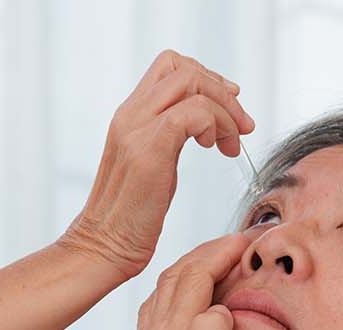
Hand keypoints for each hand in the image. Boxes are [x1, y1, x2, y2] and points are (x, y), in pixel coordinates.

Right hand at [56, 49, 254, 282]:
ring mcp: (136, 128)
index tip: (228, 109)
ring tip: (229, 143)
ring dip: (223, 109)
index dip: (206, 79)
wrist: (102, 248)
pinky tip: (215, 150)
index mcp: (128, 116)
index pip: (169, 67)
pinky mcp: (150, 148)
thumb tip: (204, 127)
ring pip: (190, 82)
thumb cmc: (129, 219)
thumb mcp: (151, 165)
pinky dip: (215, 125)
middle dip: (221, 91)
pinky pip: (194, 112)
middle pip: (182, 67)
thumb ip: (168, 138)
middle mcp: (129, 115)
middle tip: (240, 126)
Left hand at [129, 231, 252, 329]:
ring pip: (165, 289)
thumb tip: (216, 306)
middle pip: (177, 274)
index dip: (222, 250)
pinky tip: (194, 298)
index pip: (195, 274)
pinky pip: (160, 309)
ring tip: (222, 261)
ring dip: (193, 267)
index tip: (250, 239)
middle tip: (240, 242)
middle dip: (208, 251)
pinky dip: (180, 289)